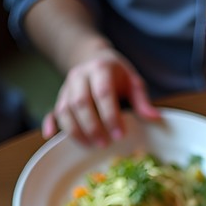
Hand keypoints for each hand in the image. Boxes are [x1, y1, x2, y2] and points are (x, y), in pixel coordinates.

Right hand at [43, 44, 160, 145]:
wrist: (94, 59)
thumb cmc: (118, 76)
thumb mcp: (133, 82)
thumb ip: (142, 100)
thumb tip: (155, 118)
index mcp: (100, 69)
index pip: (103, 93)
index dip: (110, 115)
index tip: (120, 134)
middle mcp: (80, 76)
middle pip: (80, 103)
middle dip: (92, 126)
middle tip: (104, 144)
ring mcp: (67, 87)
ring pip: (64, 109)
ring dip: (76, 130)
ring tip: (90, 146)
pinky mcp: (60, 97)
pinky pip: (52, 110)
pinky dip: (50, 123)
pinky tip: (50, 136)